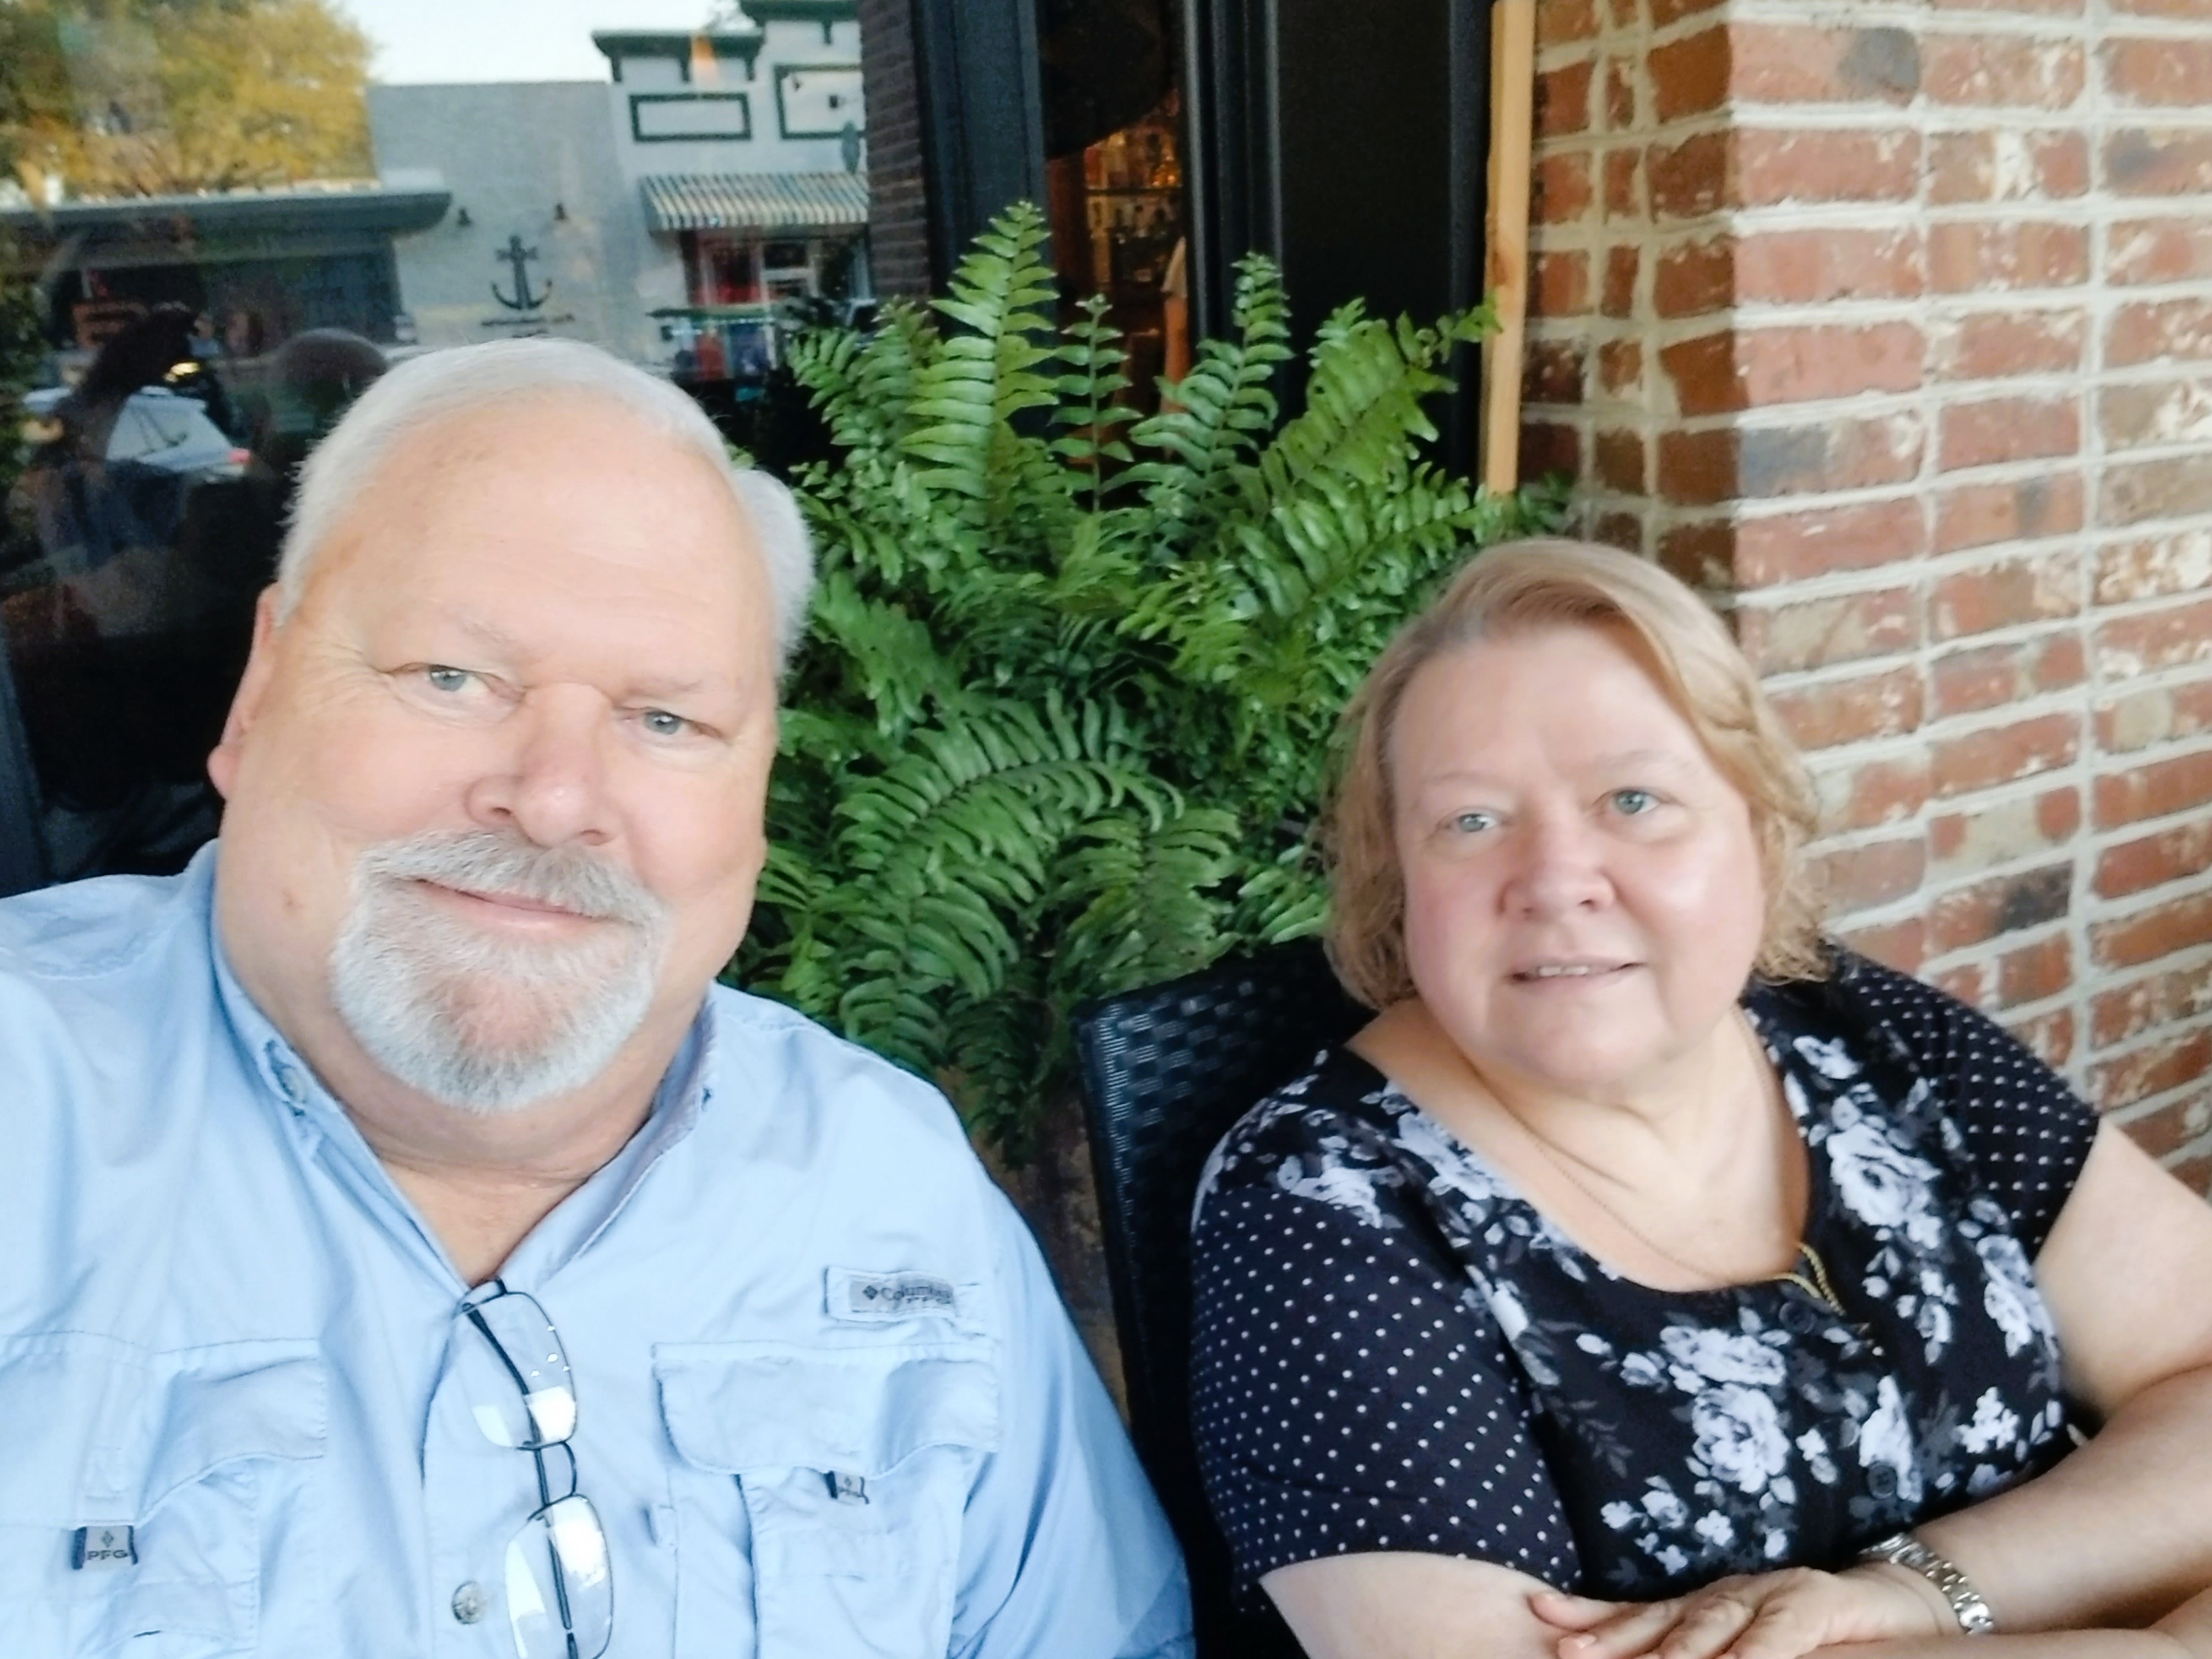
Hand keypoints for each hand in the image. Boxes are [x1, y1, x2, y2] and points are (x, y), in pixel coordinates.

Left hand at [1528, 1562, 1950, 1658]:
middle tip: (1569, 1652)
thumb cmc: (1814, 1639)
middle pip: (1664, 1618)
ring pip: (1715, 1624)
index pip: (1640, 1614)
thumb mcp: (1752, 1651)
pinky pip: (1780, 1633)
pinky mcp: (1816, 1604)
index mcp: (1707, 1608)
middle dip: (1614, 1635)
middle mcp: (1730, 1595)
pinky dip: (1755, 1652)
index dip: (1594, 1620)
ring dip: (1676, 1650)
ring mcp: (1771, 1593)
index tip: (1547, 1626)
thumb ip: (1707, 1653)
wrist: (1896, 1607)